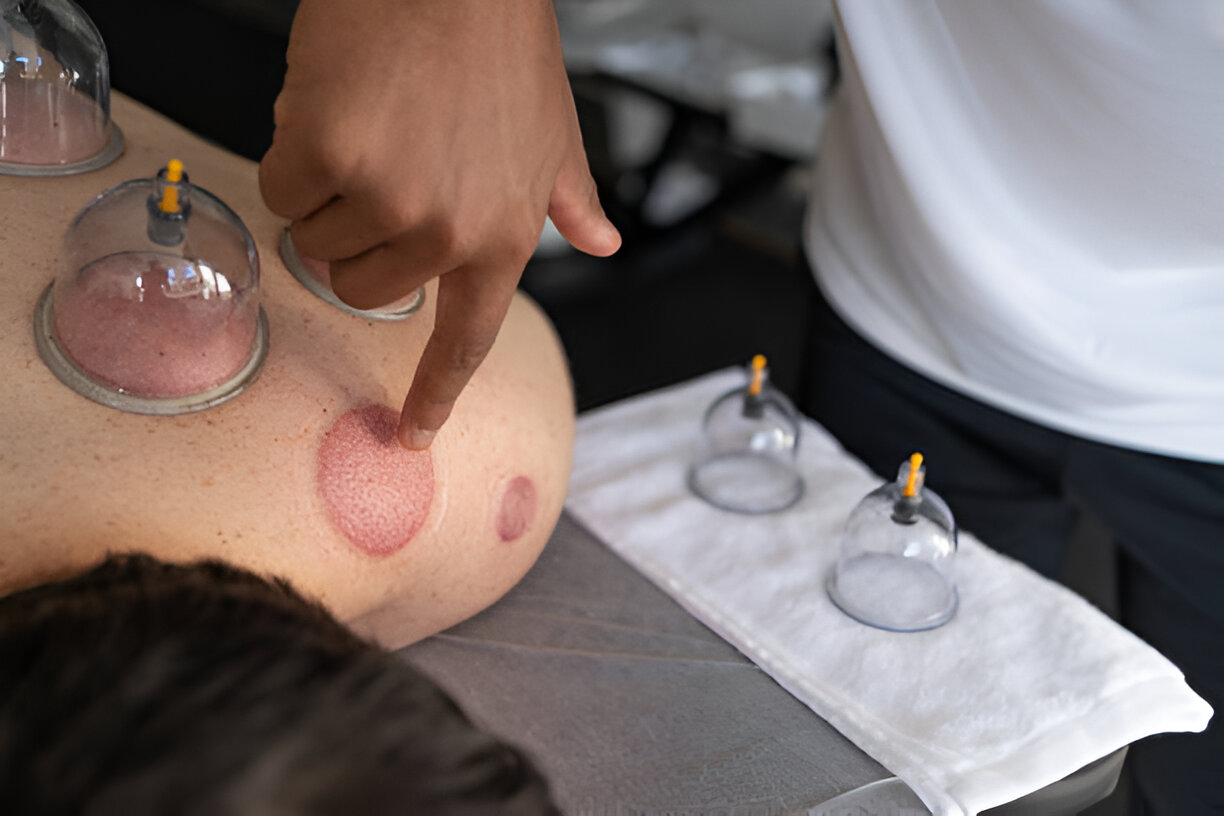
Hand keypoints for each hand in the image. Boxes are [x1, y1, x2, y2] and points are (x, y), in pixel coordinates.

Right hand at [259, 0, 619, 447]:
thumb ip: (568, 197)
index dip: (434, 391)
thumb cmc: (500, 40)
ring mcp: (387, 197)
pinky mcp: (328, 154)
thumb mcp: (553, 130)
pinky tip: (333, 104)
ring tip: (371, 122)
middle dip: (359, 235)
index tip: (413, 434)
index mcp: (503, 235)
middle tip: (385, 166)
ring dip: (329, 188)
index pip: (465, 337)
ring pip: (317, 236)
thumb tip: (600, 241)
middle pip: (363, 285)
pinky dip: (293, 150)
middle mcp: (447, 231)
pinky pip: (281, 187)